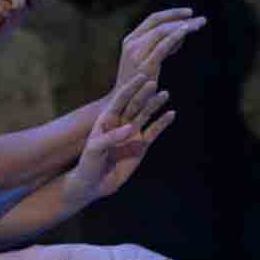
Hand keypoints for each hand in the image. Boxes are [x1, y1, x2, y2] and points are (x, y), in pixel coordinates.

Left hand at [69, 74, 174, 202]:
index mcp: (106, 120)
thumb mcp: (95, 150)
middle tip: (153, 81)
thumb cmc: (88, 164)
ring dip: (154, 104)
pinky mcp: (141, 145)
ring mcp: (132, 133)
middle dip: (143, 93)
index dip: (129, 88)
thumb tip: (130, 128)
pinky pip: (154, 131)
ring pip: (145, 115)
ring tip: (165, 93)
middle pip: (134, 105)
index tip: (140, 76)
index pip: (119, 100)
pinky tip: (171, 114)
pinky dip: (162, 123)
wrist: (94, 183)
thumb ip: (111, 138)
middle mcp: (120, 123)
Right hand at [113, 8, 205, 92]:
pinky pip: (162, 46)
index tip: (189, 13)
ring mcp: (136, 54)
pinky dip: (175, 37)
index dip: (172, 13)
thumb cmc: (138, 83)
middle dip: (180, 18)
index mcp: (130, 40)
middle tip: (201, 19)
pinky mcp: (145, 66)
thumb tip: (180, 36)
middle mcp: (131, 44)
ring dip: (182, 27)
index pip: (152, 19)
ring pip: (161, 32)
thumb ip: (162, 46)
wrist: (125, 103)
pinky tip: (187, 32)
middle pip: (159, 23)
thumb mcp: (147, 59)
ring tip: (199, 25)